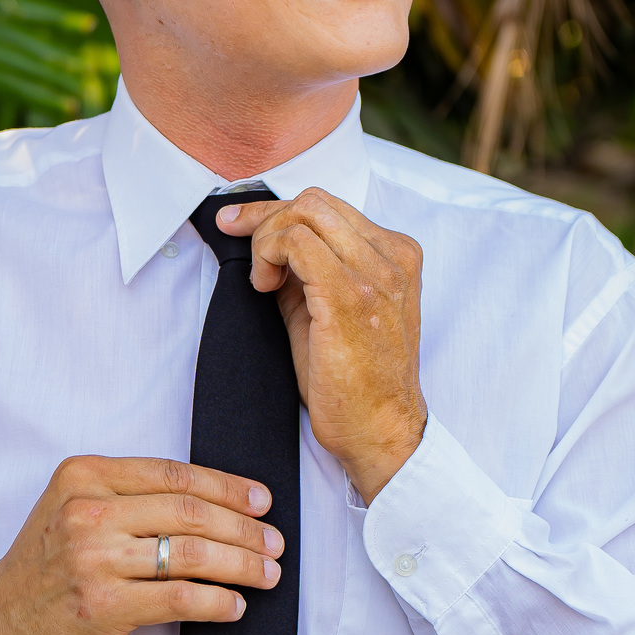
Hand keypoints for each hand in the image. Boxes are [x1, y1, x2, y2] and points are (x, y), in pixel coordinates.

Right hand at [0, 456, 283, 634]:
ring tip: (267, 574)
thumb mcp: (73, 508)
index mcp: (84, 476)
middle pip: (190, 512)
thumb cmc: (44, 566)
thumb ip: (129, 496)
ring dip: (242, 566)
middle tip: (274, 543)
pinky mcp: (102, 607)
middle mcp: (87, 511)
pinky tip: (235, 606)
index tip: (261, 502)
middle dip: (244, 529)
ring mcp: (93, 559)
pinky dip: (217, 603)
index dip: (227, 487)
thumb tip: (216, 501)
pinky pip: (179, 599)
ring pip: (192, 555)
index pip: (174, 475)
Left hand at [219, 189, 426, 504]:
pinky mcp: (351, 297)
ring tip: (262, 280)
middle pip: (316, 202)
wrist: (380, 432)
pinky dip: (269, 255)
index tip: (240, 222)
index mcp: (396, 255)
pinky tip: (265, 288)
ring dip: (268, 239)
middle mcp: (393, 258)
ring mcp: (376, 275)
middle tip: (238, 242)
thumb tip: (270, 243)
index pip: (330, 205)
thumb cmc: (355, 382)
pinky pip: (298, 243)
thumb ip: (313, 270)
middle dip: (266, 217)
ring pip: (306, 213)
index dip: (276, 211)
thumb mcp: (336, 310)